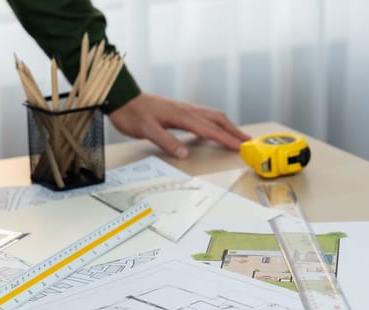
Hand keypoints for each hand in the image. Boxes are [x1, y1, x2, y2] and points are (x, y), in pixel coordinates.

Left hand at [108, 93, 250, 157]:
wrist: (120, 98)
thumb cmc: (131, 114)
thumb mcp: (146, 130)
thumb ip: (165, 141)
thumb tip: (184, 153)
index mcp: (182, 115)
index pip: (209, 129)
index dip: (225, 139)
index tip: (240, 147)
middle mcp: (186, 110)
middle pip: (216, 119)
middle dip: (233, 130)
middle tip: (247, 141)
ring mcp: (182, 108)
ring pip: (210, 115)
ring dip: (225, 125)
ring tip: (235, 136)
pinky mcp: (177, 110)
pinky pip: (201, 116)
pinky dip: (213, 123)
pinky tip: (211, 129)